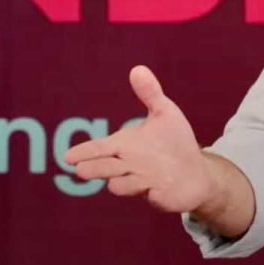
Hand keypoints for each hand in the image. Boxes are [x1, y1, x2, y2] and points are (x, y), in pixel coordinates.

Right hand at [64, 65, 216, 212]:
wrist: (195, 171)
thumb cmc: (175, 142)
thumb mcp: (164, 114)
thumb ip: (150, 93)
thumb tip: (137, 68)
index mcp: (126, 146)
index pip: (100, 148)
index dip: (84, 152)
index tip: (67, 158)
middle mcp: (129, 165)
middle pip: (105, 167)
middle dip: (95, 168)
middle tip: (81, 169)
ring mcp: (142, 182)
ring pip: (122, 185)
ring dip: (120, 181)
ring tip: (113, 182)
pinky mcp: (158, 196)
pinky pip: (151, 196)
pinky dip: (150, 193)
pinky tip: (153, 191)